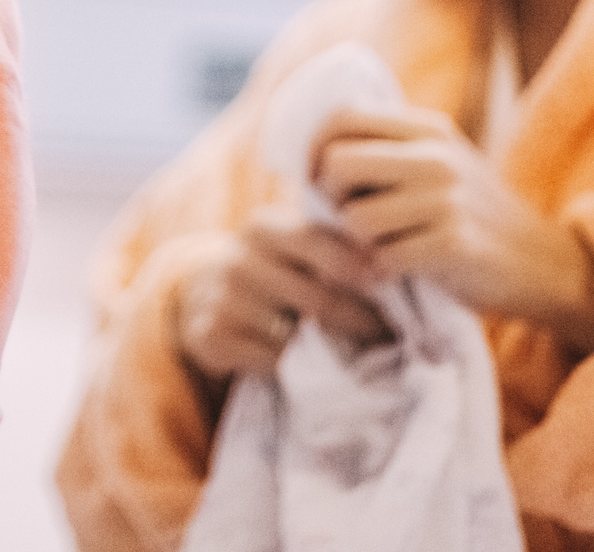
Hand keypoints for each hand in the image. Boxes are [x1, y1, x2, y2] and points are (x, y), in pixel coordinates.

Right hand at [174, 205, 391, 385]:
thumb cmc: (270, 267)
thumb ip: (330, 244)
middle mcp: (238, 260)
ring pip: (296, 336)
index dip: (359, 267)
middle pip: (317, 299)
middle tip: (389, 334)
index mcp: (262, 227)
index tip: (389, 286)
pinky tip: (309, 364)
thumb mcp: (290, 243)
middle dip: (361, 320)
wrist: (203, 293)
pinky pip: (272, 360)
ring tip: (359, 354)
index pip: (318, 243)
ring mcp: (223, 300)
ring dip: (331, 350)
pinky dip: (296, 367)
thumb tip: (390, 262)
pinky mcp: (212, 336)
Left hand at [315, 106, 593, 352]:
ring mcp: (446, 199)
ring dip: (358, 242)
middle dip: (329, 198)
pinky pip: (383, 257)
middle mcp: (435, 156)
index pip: (341, 116)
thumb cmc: (476, 215)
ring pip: (354, 217)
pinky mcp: (453, 244)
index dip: (314, 149)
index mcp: (427, 128)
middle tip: (349, 219)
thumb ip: (390, 149)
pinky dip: (382, 270)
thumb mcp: (440, 163)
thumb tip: (315, 149)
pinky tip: (402, 270)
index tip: (318, 180)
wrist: (546, 263)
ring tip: (383, 247)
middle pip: (336, 163)